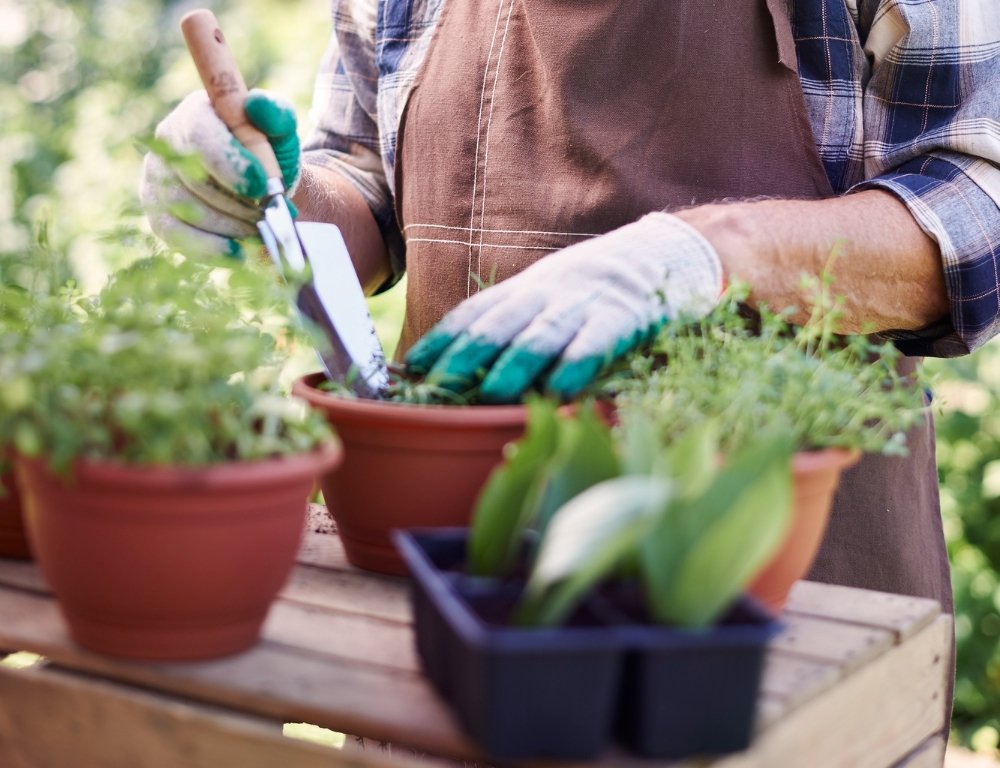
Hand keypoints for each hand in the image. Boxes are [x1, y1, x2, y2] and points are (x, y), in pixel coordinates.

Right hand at [140, 89, 299, 258]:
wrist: (262, 191)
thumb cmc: (269, 156)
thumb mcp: (280, 132)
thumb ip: (276, 115)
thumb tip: (257, 106)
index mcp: (195, 114)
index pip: (201, 137)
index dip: (231, 165)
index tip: (263, 188)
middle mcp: (165, 144)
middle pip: (196, 180)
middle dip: (240, 204)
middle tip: (273, 217)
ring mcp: (156, 181)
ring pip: (188, 211)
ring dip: (232, 227)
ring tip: (265, 232)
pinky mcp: (158, 215)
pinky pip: (178, 237)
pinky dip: (214, 248)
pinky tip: (242, 253)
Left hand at [405, 212, 723, 402]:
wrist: (666, 250)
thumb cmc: (600, 286)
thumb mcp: (551, 294)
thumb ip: (517, 323)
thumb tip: (468, 365)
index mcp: (527, 289)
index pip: (476, 312)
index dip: (443, 339)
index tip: (412, 366)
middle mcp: (548, 293)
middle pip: (499, 323)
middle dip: (464, 354)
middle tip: (436, 385)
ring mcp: (585, 304)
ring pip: (542, 334)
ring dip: (514, 363)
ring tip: (491, 391)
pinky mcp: (625, 318)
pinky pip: (597, 342)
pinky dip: (577, 363)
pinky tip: (560, 386)